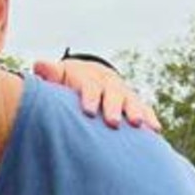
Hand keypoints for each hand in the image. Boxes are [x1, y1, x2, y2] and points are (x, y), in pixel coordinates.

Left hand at [33, 58, 160, 130]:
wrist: (88, 74)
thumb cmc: (68, 82)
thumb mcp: (59, 76)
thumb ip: (50, 73)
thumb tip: (39, 65)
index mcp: (88, 77)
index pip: (89, 85)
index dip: (89, 96)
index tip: (88, 111)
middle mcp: (107, 83)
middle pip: (112, 93)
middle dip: (113, 107)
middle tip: (113, 123)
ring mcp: (122, 92)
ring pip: (130, 100)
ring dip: (135, 111)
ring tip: (137, 124)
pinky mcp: (132, 102)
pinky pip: (143, 108)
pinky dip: (149, 117)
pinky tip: (155, 129)